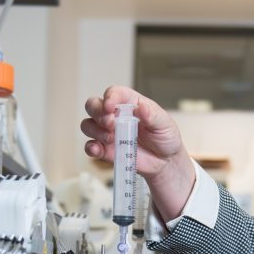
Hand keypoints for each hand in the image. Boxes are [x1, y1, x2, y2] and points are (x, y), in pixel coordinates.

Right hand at [80, 86, 195, 220]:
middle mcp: (115, 115)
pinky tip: (97, 150)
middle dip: (97, 112)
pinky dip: (90, 148)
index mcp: (129, 103)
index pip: (114, 93)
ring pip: (88, 125)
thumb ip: (152, 115)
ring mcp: (108, 132)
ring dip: (95, 131)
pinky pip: (90, 146)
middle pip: (93, 105)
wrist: (165, 161)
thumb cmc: (165, 137)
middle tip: (110, 123)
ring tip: (111, 138)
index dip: (109, 97)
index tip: (111, 106)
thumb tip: (141, 107)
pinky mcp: (106, 150)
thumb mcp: (164, 123)